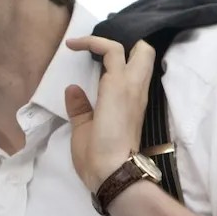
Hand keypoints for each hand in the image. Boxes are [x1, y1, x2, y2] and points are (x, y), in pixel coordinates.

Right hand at [63, 36, 155, 191]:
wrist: (116, 174)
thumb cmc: (96, 151)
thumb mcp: (81, 127)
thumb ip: (78, 106)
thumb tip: (73, 89)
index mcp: (118, 86)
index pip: (112, 49)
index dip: (91, 41)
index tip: (71, 46)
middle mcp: (134, 88)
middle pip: (143, 51)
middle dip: (126, 43)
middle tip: (100, 49)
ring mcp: (139, 99)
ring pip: (145, 65)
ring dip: (128, 57)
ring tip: (103, 61)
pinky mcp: (138, 110)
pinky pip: (137, 82)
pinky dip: (125, 73)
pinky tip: (107, 82)